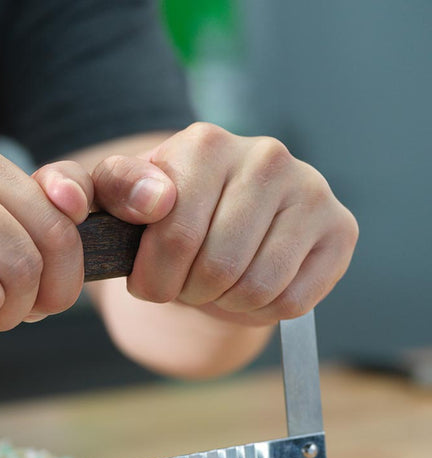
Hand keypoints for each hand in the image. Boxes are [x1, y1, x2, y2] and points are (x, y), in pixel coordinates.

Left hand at [90, 122, 357, 325]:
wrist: (214, 225)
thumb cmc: (164, 214)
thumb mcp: (122, 198)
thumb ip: (116, 189)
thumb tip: (154, 200)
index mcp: (205, 144)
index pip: (176, 237)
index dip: (155, 279)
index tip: (149, 280)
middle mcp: (265, 157)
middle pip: (217, 268)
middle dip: (189, 293)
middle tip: (185, 283)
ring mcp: (310, 190)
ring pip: (256, 288)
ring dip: (225, 303)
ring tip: (215, 284)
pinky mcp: (341, 228)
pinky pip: (292, 301)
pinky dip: (261, 311)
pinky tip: (250, 287)